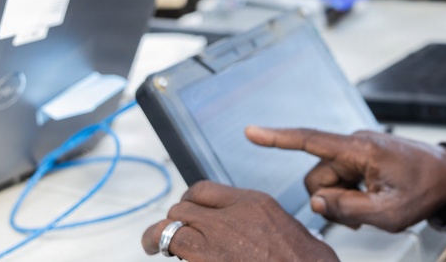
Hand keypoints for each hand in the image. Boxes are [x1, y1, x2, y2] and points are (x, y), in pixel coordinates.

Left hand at [141, 181, 337, 260]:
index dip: (190, 202)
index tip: (188, 213)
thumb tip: (256, 231)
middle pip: (182, 207)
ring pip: (169, 228)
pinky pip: (172, 252)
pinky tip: (163, 257)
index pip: (204, 189)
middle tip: (169, 235)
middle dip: (174, 221)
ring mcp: (214, 244)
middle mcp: (231, 218)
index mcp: (254, 204)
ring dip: (159, 237)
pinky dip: (166, 254)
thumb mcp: (291, 232)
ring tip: (153, 245)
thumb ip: (264, 223)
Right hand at [246, 127, 445, 232]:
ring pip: (327, 181)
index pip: (310, 140)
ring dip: (341, 200)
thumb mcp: (387, 212)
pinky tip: (370, 201)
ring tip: (370, 208)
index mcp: (361, 149)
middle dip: (331, 200)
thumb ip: (347, 208)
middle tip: (361, 214)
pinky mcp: (361, 156)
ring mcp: (358, 149)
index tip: (251, 131)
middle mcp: (355, 143)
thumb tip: (317, 202)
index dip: (278, 138)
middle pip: (318, 176)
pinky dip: (349, 194)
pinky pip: (340, 178)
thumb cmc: (424, 190)